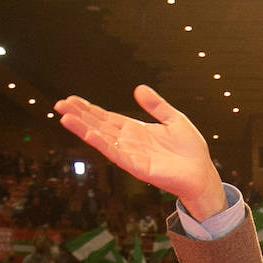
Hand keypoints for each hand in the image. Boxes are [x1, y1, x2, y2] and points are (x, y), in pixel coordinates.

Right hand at [55, 86, 226, 219]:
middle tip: (59, 104)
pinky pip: (117, 154)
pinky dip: (102, 144)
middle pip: (99, 126)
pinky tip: (88, 134)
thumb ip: (156, 105)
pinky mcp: (139, 167)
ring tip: (65, 117)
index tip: (71, 100)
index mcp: (136, 130)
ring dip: (84, 129)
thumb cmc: (191, 151)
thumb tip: (139, 88)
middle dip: (80, 115)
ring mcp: (132, 155)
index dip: (89, 109)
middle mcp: (130, 142)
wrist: (203, 173)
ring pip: (102, 139)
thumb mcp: (174, 120)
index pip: (106, 117)